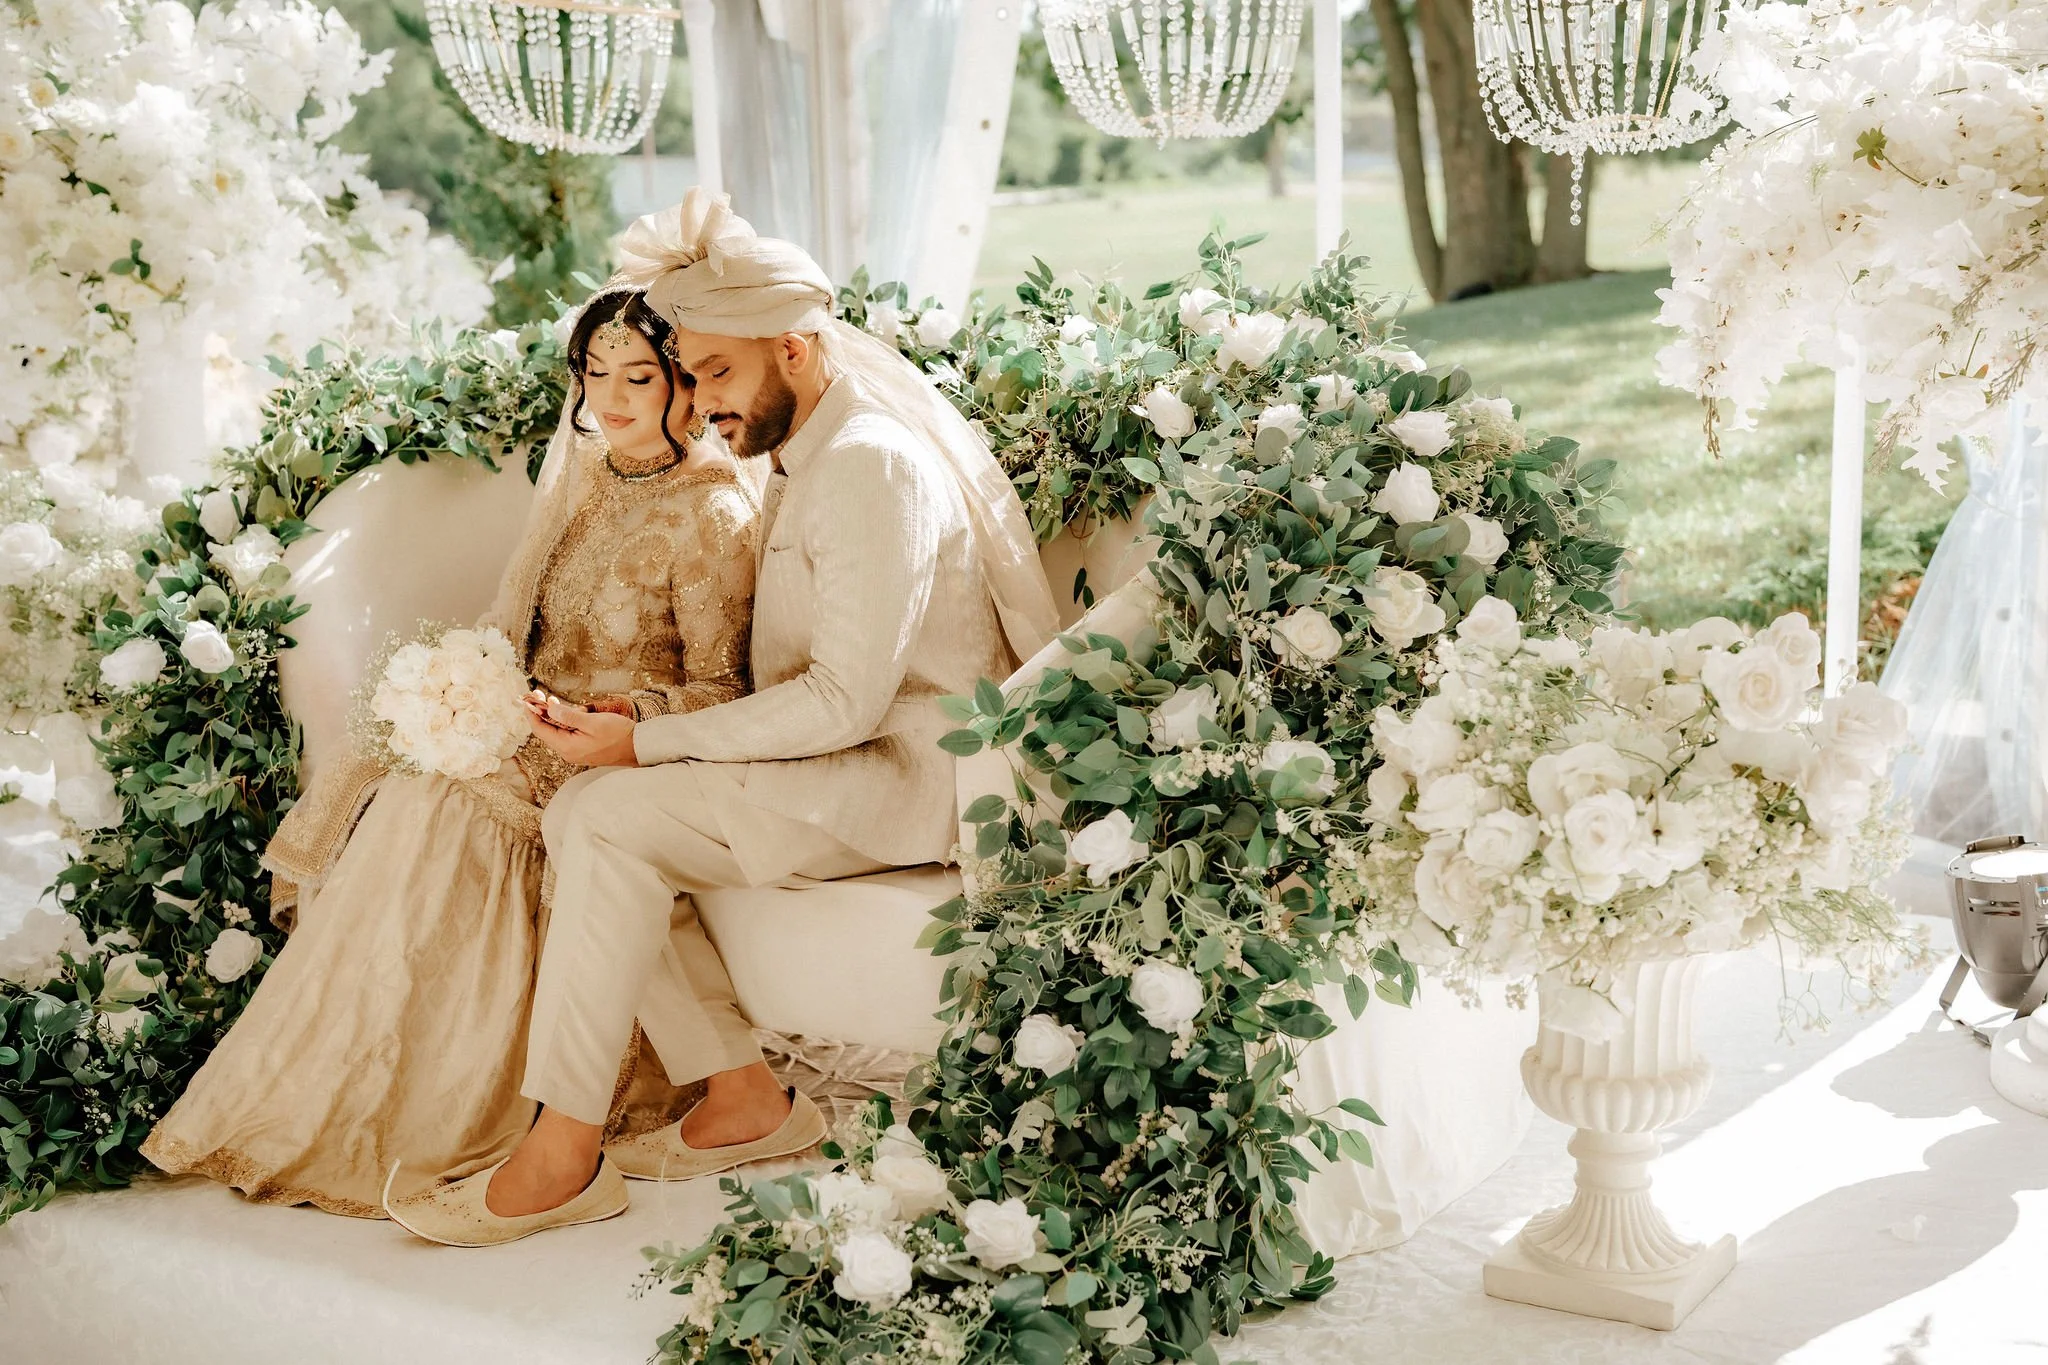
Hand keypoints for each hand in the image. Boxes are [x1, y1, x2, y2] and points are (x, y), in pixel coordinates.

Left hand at [522, 692, 638, 767]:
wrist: (637, 748)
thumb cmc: (618, 735)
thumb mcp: (593, 722)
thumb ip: (569, 716)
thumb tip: (549, 709)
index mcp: (567, 746)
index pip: (540, 729)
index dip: (531, 713)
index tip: (526, 699)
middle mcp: (568, 751)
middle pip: (547, 729)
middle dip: (542, 711)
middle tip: (539, 694)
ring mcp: (575, 751)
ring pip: (557, 731)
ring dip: (554, 715)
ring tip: (554, 700)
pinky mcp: (582, 748)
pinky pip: (567, 733)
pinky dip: (565, 721)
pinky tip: (571, 712)